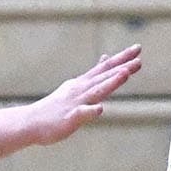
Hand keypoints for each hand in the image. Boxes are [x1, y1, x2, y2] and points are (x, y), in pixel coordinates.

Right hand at [27, 45, 142, 144]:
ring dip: (111, 82)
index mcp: (83, 83)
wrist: (31, 122)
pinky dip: (90, 110)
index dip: (122, 59)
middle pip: (105, 76)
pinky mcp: (69, 118)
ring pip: (96, 91)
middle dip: (123, 67)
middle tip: (139, 58)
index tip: (138, 49)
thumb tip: (107, 58)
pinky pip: (81, 114)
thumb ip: (94, 75)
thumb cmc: (56, 107)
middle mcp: (81, 89)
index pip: (105, 68)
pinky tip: (100, 109)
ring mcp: (75, 103)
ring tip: (125, 73)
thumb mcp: (76, 86)